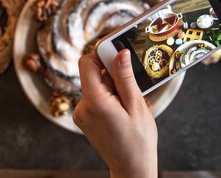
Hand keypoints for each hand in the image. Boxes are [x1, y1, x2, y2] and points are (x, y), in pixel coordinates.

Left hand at [74, 51, 156, 177]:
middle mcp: (82, 107)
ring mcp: (81, 114)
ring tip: (127, 104)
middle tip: (129, 88)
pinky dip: (108, 97)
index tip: (118, 53)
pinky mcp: (84, 118)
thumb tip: (120, 53)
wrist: (131, 168)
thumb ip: (125, 78)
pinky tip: (121, 110)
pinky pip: (94, 97)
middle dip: (111, 74)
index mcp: (95, 102)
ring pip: (94, 85)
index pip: (87, 63)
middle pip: (92, 73)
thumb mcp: (136, 106)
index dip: (101, 54)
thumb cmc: (138, 141)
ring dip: (111, 87)